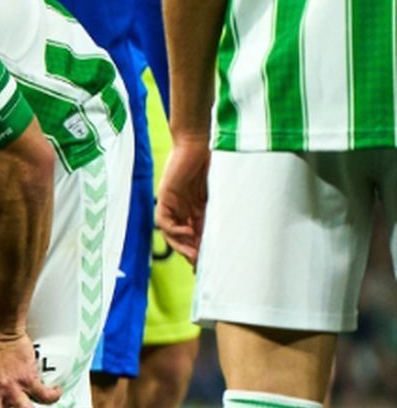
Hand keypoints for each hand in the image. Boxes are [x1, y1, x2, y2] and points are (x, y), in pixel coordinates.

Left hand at [154, 135, 210, 264]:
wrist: (200, 140)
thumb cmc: (215, 160)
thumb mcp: (222, 190)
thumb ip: (223, 207)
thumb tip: (242, 229)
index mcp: (197, 209)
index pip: (197, 236)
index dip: (202, 251)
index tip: (212, 265)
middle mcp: (183, 209)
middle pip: (183, 239)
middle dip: (192, 254)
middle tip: (202, 267)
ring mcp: (173, 204)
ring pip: (172, 233)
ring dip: (182, 246)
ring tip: (194, 256)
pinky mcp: (165, 196)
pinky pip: (164, 221)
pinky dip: (174, 230)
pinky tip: (188, 233)